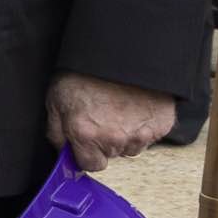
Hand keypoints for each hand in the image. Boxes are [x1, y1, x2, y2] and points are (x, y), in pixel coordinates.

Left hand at [46, 71, 174, 166]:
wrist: (120, 52)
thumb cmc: (85, 73)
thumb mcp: (56, 101)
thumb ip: (57, 133)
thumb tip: (62, 152)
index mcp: (86, 135)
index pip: (91, 165)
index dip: (88, 153)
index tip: (88, 143)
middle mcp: (114, 139)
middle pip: (112, 154)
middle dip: (106, 141)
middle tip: (104, 116)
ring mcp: (140, 133)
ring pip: (133, 146)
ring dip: (127, 134)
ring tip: (121, 108)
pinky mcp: (161, 125)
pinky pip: (152, 135)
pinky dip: (145, 124)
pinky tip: (136, 106)